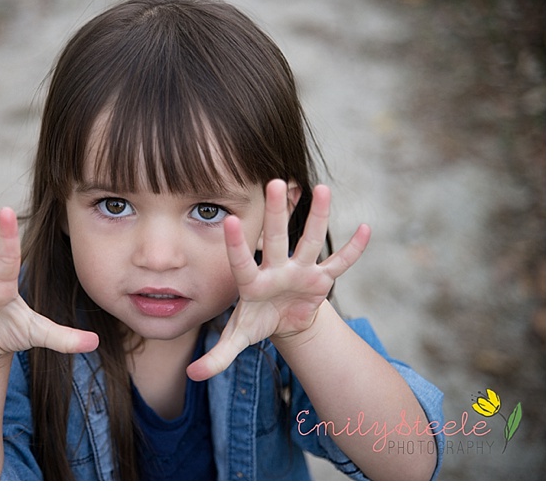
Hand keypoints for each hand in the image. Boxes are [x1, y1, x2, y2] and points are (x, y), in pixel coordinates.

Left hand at [186, 181, 369, 380]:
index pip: (241, 262)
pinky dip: (353, 250)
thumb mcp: (238, 338)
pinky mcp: (321, 279)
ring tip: (322, 188)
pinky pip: (339, 263)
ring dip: (316, 217)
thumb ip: (217, 356)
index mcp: (252, 283)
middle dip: (276, 213)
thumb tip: (192, 376)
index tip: (229, 220)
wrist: (282, 318)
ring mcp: (300, 271)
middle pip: (275, 238)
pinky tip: (365, 229)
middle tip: (274, 182)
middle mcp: (275, 269)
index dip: (236, 244)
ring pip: (310, 241)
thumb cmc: (256, 321)